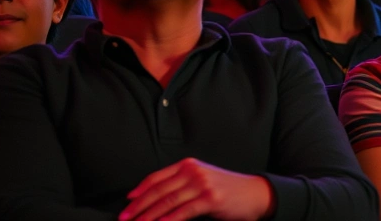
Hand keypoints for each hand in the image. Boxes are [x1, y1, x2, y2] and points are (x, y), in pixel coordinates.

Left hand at [119, 158, 274, 220]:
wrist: (255, 193)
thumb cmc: (228, 190)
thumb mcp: (203, 180)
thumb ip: (182, 184)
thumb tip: (156, 199)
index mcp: (189, 165)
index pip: (157, 177)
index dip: (140, 190)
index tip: (127, 202)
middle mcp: (194, 171)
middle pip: (158, 190)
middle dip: (138, 206)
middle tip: (125, 218)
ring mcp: (202, 184)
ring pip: (167, 202)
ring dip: (148, 216)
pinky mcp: (210, 199)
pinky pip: (182, 213)